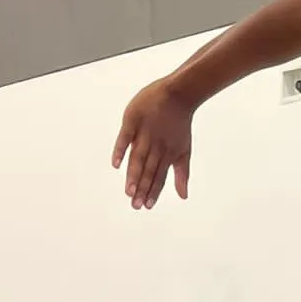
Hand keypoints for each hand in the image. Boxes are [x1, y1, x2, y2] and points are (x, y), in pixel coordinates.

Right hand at [112, 79, 194, 209]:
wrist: (179, 95)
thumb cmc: (180, 124)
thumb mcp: (184, 150)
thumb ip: (182, 173)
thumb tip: (184, 196)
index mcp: (167, 154)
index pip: (159, 176)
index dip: (153, 191)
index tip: (147, 206)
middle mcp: (156, 146)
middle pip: (148, 170)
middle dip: (142, 188)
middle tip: (135, 205)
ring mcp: (145, 133)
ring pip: (138, 158)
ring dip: (134, 175)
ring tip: (129, 191)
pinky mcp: (133, 120)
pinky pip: (125, 137)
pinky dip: (120, 149)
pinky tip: (116, 163)